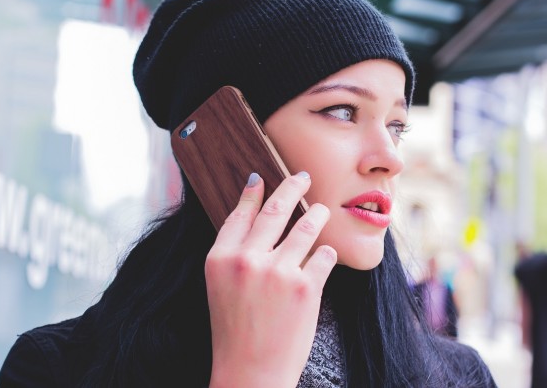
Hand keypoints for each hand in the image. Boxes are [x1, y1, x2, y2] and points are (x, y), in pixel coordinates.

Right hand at [206, 172, 336, 387]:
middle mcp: (247, 260)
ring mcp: (277, 272)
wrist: (250, 373)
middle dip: (292, 187)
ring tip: (321, 211)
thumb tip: (256, 215)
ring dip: (316, 215)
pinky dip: (326, 254)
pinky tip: (324, 254)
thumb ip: (235, 254)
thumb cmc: (235, 332)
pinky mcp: (305, 286)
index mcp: (220, 259)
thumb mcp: (220, 287)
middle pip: (275, 210)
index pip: (240, 214)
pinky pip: (323, 255)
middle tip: (302, 177)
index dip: (253, 193)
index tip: (262, 177)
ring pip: (306, 227)